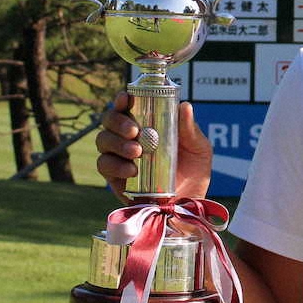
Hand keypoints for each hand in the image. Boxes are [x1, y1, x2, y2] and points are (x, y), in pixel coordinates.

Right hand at [95, 91, 213, 200]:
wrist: (190, 204)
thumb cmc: (195, 172)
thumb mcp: (199, 149)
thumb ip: (190, 130)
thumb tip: (184, 105)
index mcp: (147, 125)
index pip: (128, 107)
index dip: (123, 100)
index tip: (125, 98)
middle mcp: (129, 138)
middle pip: (109, 121)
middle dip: (118, 122)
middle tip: (134, 130)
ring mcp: (120, 158)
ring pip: (103, 141)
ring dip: (117, 143)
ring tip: (137, 151)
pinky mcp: (115, 179)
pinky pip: (105, 166)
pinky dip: (115, 165)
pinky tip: (132, 170)